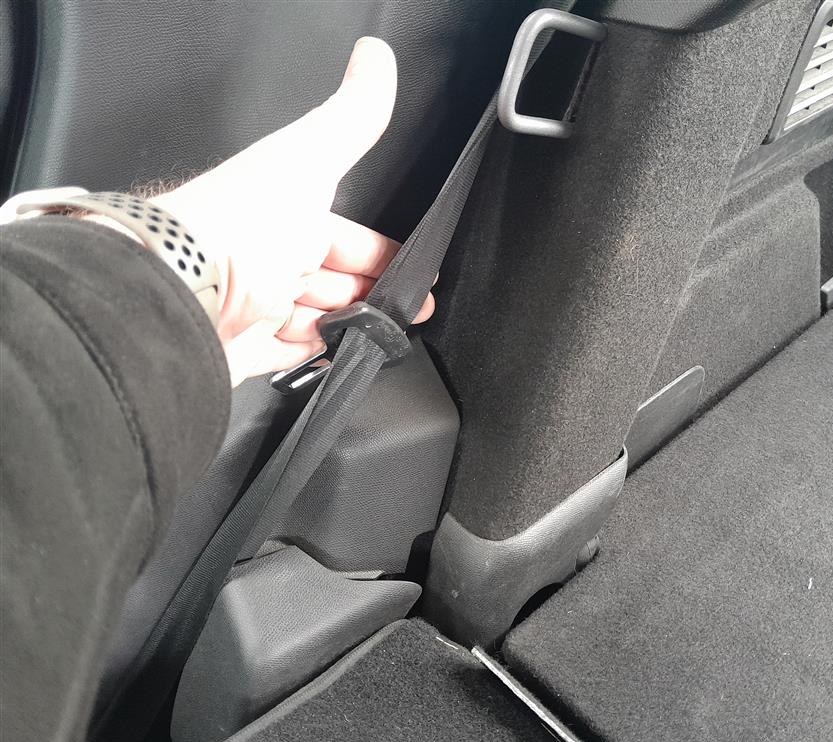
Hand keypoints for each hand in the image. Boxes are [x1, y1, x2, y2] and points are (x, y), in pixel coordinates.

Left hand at [152, 37, 433, 386]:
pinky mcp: (240, 350)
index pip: (348, 237)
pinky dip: (312, 355)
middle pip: (334, 281)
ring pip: (314, 320)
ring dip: (347, 325)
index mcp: (288, 216)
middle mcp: (269, 259)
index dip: (385, 253)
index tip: (417, 272)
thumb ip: (350, 118)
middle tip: (408, 310)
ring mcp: (254, 308)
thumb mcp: (307, 160)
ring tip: (380, 335)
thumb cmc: (240, 227)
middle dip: (374, 294)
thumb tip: (376, 58)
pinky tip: (334, 355)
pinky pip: (284, 356)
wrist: (177, 294)